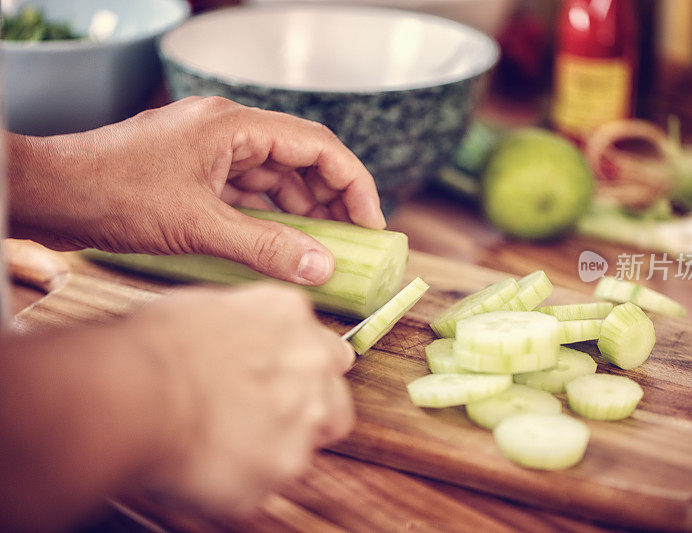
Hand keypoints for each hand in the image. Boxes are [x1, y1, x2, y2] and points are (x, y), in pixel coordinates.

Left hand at [7, 97, 384, 284]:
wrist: (48, 195)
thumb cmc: (114, 195)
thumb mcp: (199, 225)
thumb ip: (266, 246)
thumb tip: (322, 266)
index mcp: (236, 126)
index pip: (317, 145)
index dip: (353, 182)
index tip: (372, 221)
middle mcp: (228, 133)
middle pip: (300, 161)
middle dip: (330, 200)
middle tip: (353, 241)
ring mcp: (210, 155)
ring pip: (274, 180)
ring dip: (300, 212)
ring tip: (323, 249)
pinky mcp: (194, 176)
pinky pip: (247, 195)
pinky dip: (268, 219)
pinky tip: (281, 245)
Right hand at [133, 283, 354, 515]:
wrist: (136, 393)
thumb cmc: (155, 346)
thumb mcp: (208, 305)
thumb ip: (249, 322)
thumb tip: (247, 336)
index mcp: (291, 318)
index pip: (328, 350)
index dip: (305, 372)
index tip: (285, 382)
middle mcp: (312, 366)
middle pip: (334, 405)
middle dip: (307, 417)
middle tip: (262, 423)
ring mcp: (302, 421)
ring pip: (300, 448)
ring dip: (270, 449)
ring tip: (220, 445)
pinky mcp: (280, 468)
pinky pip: (264, 483)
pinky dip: (240, 481)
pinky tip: (207, 465)